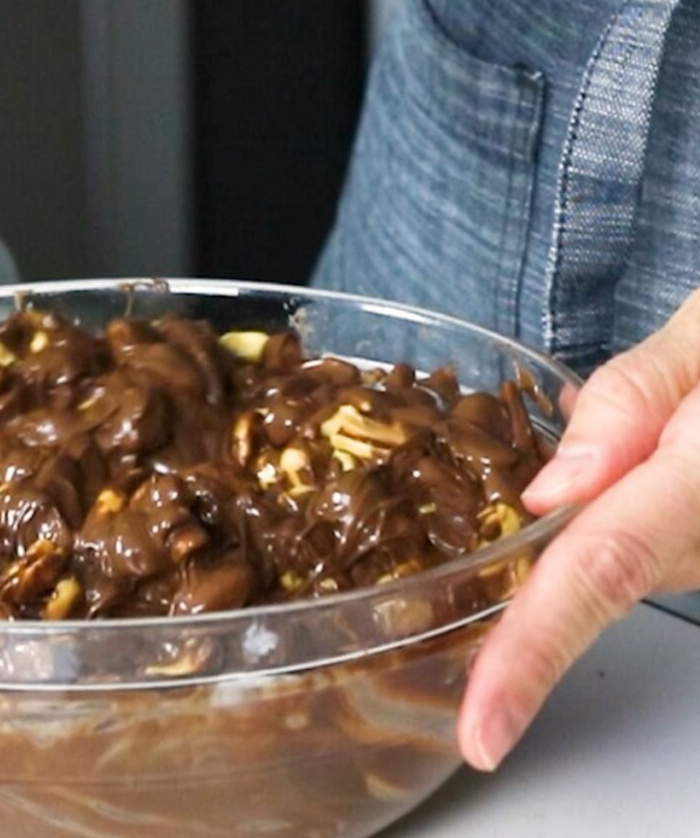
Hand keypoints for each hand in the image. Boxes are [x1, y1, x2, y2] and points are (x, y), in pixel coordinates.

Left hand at [457, 287, 699, 769]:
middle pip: (590, 583)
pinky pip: (631, 548)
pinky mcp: (698, 546)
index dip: (534, 656)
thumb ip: (634, 401)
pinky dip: (591, 528)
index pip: (599, 574)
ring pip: (607, 566)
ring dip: (553, 552)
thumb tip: (551, 490)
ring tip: (537, 507)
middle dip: (520, 609)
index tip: (483, 732)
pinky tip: (589, 483)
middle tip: (456, 616)